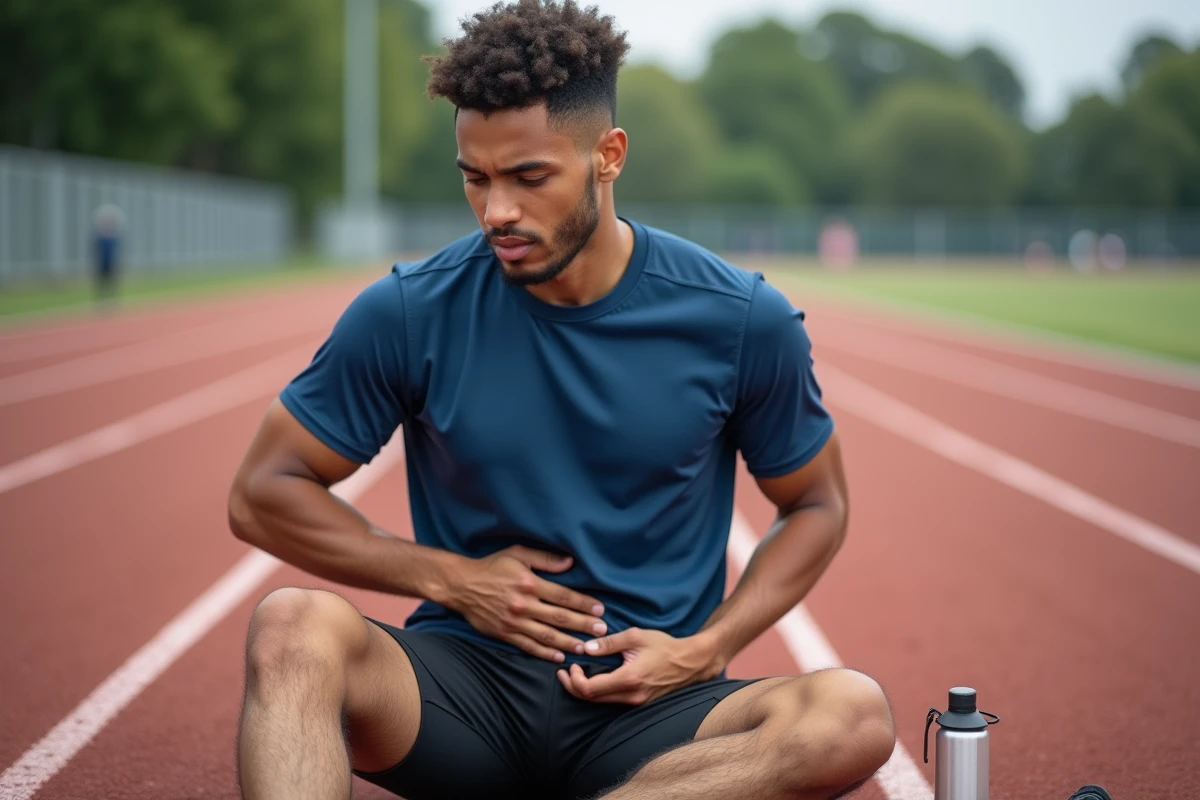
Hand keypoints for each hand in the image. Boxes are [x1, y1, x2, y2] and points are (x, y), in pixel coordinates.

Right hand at [448, 545, 607, 662]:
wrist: (461, 585)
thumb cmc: (492, 567)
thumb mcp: (518, 554)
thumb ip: (544, 559)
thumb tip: (569, 563)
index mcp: (529, 583)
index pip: (563, 596)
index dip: (583, 604)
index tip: (599, 609)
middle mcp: (524, 604)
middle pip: (560, 618)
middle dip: (583, 625)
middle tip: (601, 631)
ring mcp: (514, 622)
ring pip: (547, 636)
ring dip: (568, 643)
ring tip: (585, 647)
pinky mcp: (504, 634)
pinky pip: (528, 646)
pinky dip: (544, 653)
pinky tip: (558, 657)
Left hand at [556, 628, 718, 705]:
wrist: (690, 662)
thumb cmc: (664, 646)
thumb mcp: (636, 636)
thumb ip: (609, 642)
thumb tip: (586, 648)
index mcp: (629, 679)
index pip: (590, 689)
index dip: (574, 680)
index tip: (570, 666)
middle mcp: (631, 696)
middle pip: (591, 700)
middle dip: (573, 687)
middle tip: (563, 673)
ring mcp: (636, 703)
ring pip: (601, 704)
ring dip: (584, 692)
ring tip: (574, 676)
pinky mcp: (639, 703)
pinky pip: (612, 703)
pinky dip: (598, 694)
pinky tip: (593, 681)